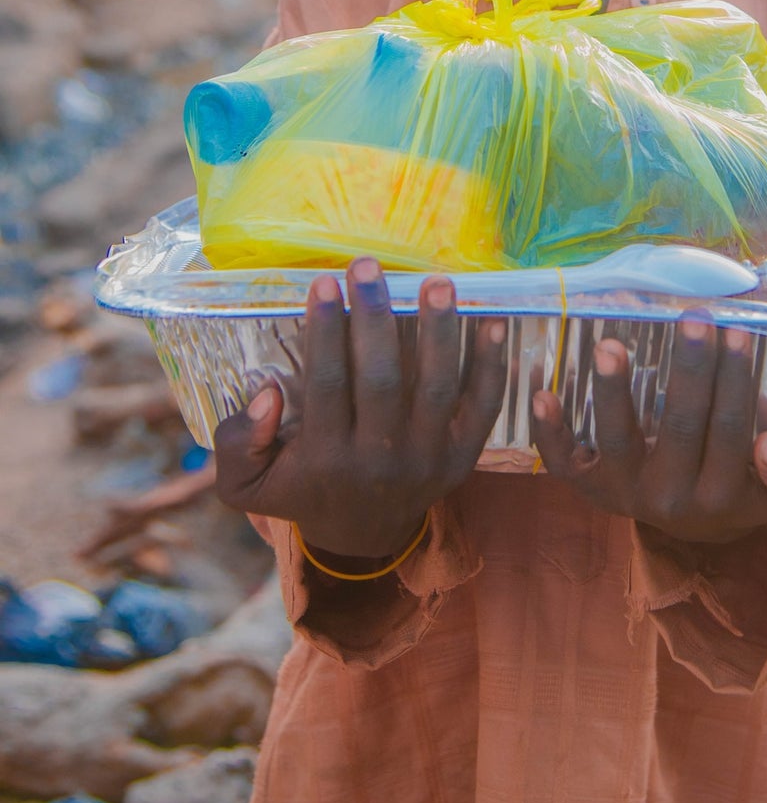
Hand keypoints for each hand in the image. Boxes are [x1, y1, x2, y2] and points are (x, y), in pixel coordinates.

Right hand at [213, 260, 506, 562]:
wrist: (362, 537)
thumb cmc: (301, 491)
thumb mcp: (245, 485)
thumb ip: (237, 443)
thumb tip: (267, 394)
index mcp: (326, 461)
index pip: (326, 385)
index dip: (325, 331)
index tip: (323, 281)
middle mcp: (379, 461)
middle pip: (380, 380)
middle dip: (374, 317)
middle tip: (368, 265)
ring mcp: (426, 460)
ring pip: (435, 388)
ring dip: (439, 331)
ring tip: (436, 282)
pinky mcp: (461, 457)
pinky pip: (482, 407)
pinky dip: (491, 365)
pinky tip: (493, 321)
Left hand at [530, 319, 766, 545]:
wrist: (701, 528)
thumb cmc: (748, 486)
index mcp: (726, 497)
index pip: (732, 432)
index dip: (737, 383)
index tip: (741, 335)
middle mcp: (673, 501)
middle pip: (682, 427)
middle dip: (690, 369)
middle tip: (696, 319)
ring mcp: (627, 492)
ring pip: (619, 440)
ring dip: (613, 391)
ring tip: (610, 344)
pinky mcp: (591, 487)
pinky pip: (564, 463)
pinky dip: (549, 431)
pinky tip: (541, 392)